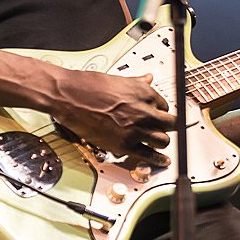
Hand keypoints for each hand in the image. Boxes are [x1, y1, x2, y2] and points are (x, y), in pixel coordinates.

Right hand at [56, 71, 175, 167]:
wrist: (68, 96)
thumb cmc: (88, 86)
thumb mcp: (118, 80)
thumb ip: (137, 83)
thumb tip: (148, 79)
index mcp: (143, 92)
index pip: (165, 106)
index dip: (161, 111)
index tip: (159, 115)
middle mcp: (143, 111)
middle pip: (170, 124)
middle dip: (167, 127)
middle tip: (164, 129)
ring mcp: (135, 129)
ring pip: (163, 140)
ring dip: (161, 142)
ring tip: (159, 143)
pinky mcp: (123, 144)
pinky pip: (148, 155)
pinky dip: (157, 160)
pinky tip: (162, 161)